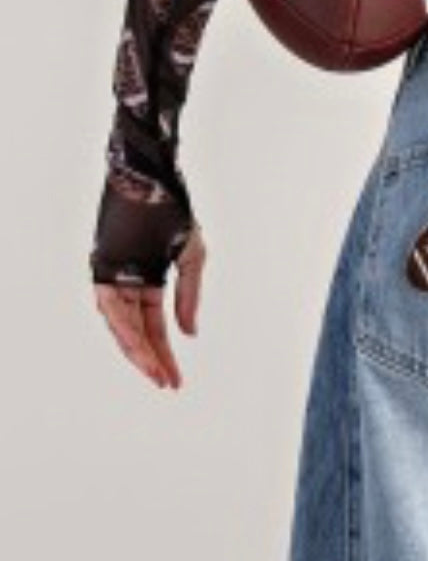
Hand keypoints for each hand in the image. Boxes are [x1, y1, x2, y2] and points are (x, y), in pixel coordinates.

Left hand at [93, 224, 206, 388]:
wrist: (153, 177)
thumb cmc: (173, 210)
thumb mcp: (192, 260)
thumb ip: (189, 298)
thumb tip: (189, 333)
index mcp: (148, 280)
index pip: (154, 327)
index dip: (166, 354)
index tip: (176, 380)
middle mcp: (127, 281)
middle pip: (136, 331)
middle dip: (151, 359)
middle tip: (165, 383)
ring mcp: (114, 274)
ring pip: (121, 323)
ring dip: (136, 349)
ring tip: (153, 372)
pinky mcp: (103, 266)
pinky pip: (109, 304)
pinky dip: (121, 325)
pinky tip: (135, 345)